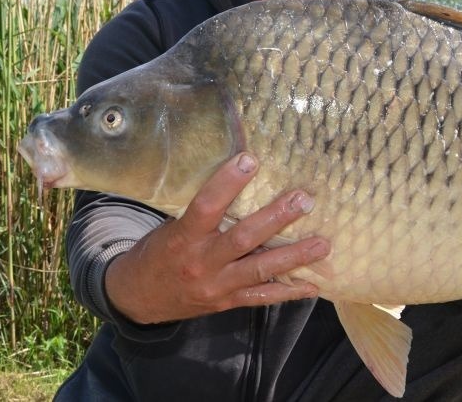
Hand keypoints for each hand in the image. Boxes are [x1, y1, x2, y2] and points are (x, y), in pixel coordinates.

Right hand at [105, 152, 330, 323]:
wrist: (138, 296)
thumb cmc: (160, 250)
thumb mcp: (172, 226)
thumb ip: (203, 211)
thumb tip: (239, 176)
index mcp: (183, 237)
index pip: (206, 206)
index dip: (228, 182)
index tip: (250, 160)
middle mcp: (201, 262)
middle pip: (243, 238)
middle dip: (276, 219)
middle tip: (304, 201)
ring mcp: (217, 285)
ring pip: (260, 270)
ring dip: (294, 256)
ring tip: (323, 244)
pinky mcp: (227, 302)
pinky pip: (262, 297)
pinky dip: (289, 292)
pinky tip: (314, 284)